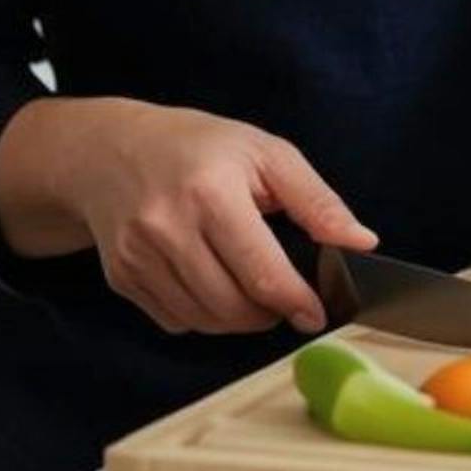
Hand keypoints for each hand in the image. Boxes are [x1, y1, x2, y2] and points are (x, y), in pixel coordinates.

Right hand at [0, 97, 375, 333]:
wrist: (109, 150)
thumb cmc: (197, 148)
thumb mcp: (264, 153)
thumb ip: (317, 200)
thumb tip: (361, 243)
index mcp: (210, 191)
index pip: (263, 273)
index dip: (298, 303)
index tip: (314, 313)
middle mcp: (167, 226)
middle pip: (233, 308)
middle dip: (269, 314)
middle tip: (281, 297)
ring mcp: (138, 256)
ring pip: (205, 322)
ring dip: (236, 319)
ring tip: (246, 287)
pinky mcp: (121, 277)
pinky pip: (175, 321)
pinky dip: (201, 315)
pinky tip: (206, 281)